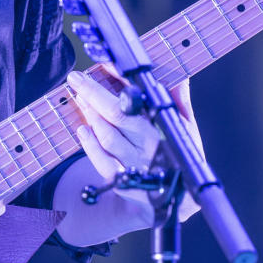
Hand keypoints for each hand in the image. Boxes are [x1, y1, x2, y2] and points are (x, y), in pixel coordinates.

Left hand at [65, 68, 203, 224]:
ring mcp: (137, 164)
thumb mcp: (185, 127)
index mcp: (166, 127)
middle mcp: (151, 145)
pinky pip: (103, 162)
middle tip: (77, 79)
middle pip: (118, 115)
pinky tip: (82, 129)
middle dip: (94, 94)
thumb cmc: (181, 155)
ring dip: (91, 116)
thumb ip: (179, 100)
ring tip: (80, 98)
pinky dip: (90, 146)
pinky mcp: (124, 182)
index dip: (121, 81)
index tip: (105, 65)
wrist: (181, 197)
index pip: (142, 98)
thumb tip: (177, 76)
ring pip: (108, 136)